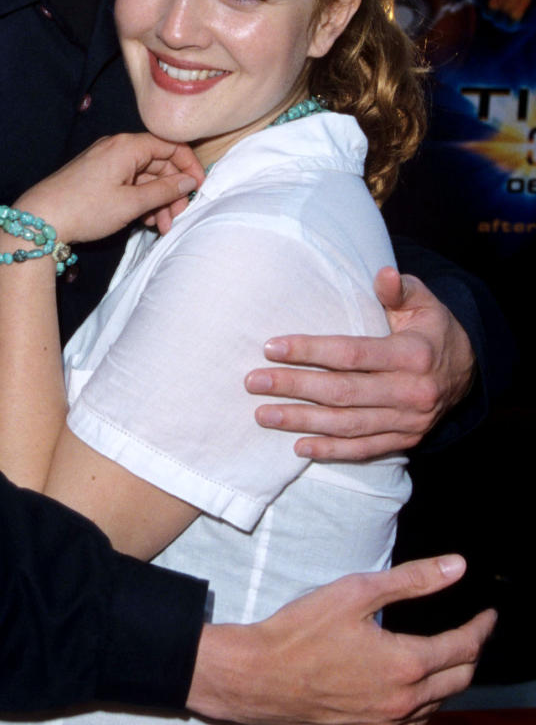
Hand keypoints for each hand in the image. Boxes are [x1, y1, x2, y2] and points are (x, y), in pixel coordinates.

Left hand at [13, 134, 203, 247]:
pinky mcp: (99, 175)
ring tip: (160, 227)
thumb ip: (164, 190)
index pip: (171, 146)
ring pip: (145, 177)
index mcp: (128, 146)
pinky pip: (130, 183)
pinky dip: (141, 200)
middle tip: (175, 218)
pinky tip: (144, 221)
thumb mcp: (131, 203)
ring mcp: (107, 161)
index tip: (198, 189)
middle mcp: (118, 147)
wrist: (41, 219)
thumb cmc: (85, 208)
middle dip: (172, 192)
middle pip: (159, 163)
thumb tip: (190, 181)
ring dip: (157, 201)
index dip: (189, 166)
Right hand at [186, 554, 495, 724]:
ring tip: (448, 658)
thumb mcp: (356, 592)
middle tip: (473, 633)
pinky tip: (416, 695)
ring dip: (451, 682)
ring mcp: (383, 724)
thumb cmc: (300, 630)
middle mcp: (402, 701)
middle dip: (472, 654)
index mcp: (405, 664)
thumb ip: (411, 580)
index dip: (481, 628)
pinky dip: (425, 708)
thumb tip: (457, 566)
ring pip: (437, 707)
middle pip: (458, 680)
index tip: (488, 615)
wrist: (255, 677)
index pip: (463, 647)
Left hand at [243, 267, 475, 460]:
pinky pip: (363, 450)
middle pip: (342, 392)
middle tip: (254, 382)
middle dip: (294, 387)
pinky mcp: (405, 440)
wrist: (470, 371)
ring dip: (302, 422)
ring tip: (263, 414)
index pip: (352, 353)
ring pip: (348, 425)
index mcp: (413, 354)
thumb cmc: (432, 329)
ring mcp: (409, 421)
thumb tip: (383, 274)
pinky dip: (331, 451)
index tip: (272, 347)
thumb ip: (399, 289)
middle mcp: (411, 391)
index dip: (310, 351)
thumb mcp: (424, 302)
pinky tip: (298, 447)